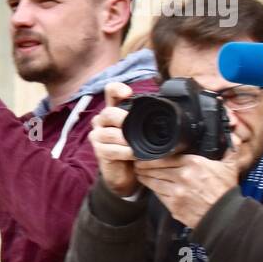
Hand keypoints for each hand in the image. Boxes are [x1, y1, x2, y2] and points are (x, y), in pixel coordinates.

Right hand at [90, 81, 138, 195]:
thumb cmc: (134, 147)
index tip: (128, 93)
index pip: (110, 91)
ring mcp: (98, 135)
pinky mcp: (98, 150)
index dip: (117, 89)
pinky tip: (133, 154)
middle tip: (134, 127)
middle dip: (123, 119)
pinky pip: (110, 149)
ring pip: (110, 133)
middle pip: (108, 113)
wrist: (125, 172)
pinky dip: (124, 152)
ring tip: (137, 146)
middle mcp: (102, 120)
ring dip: (126, 140)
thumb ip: (145, 117)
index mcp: (113, 109)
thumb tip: (164, 105)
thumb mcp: (140, 129)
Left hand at [134, 149, 240, 228]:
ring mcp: (176, 191)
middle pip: (155, 169)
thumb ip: (229, 150)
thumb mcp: (230, 167)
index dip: (151, 157)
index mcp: (194, 163)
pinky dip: (152, 189)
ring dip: (144, 177)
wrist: (225, 216)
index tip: (144, 156)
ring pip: (153, 181)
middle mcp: (182, 176)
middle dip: (144, 166)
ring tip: (139, 174)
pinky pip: (158, 194)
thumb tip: (232, 137)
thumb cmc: (226, 192)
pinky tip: (149, 186)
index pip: (165, 157)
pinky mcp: (173, 205)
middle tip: (137, 164)